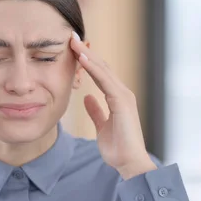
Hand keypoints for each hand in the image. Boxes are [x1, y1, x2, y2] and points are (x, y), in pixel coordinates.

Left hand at [70, 32, 156, 178]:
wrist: (130, 162)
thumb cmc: (118, 148)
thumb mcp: (102, 126)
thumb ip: (96, 111)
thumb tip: (87, 98)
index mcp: (117, 98)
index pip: (100, 74)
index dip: (87, 61)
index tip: (73, 49)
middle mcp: (122, 93)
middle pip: (102, 66)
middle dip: (86, 52)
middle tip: (70, 37)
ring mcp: (123, 96)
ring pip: (103, 69)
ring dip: (87, 55)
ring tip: (73, 42)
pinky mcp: (122, 101)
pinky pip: (105, 80)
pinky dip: (93, 69)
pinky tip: (82, 59)